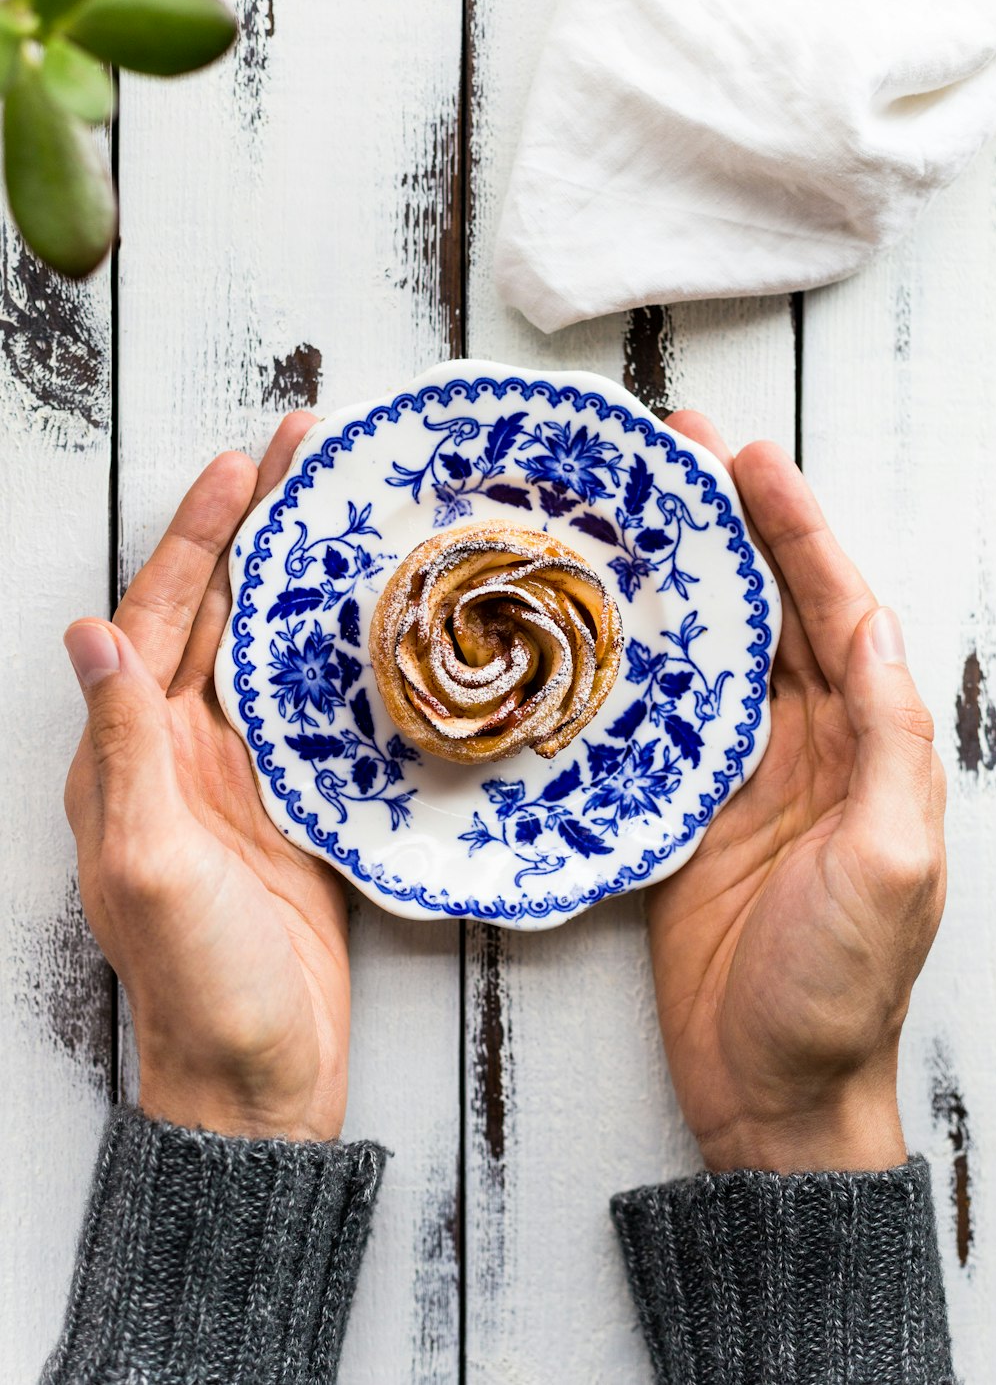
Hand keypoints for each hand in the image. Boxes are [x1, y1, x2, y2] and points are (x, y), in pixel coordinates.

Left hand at [63, 414, 349, 1141]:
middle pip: (216, 614)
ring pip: (267, 651)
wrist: (260, 1072)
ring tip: (342, 512)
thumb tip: (87, 635)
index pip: (158, 616)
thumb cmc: (198, 982)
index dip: (199, 537)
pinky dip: (339, 652)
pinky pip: (315, 706)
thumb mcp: (148, 863)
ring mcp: (242, 775)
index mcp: (131, 755)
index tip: (240, 466)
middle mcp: (180, 752)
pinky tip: (372, 616)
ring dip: (298, 579)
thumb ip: (123, 750)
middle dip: (255, 531)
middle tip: (306, 458)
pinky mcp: (297, 802)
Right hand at [647, 414, 945, 1174]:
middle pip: (774, 609)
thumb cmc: (839, 988)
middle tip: (678, 453)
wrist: (768, 1089)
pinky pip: (659, 713)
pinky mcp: (681, 807)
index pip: (838, 610)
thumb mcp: (892, 865)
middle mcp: (811, 744)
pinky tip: (602, 616)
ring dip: (682, 578)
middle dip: (734, 526)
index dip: (798, 530)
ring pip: (715, 649)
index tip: (750, 462)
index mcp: (871, 745)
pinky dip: (635, 658)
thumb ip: (892, 746)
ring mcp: (741, 773)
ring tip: (635, 509)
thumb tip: (876, 630)